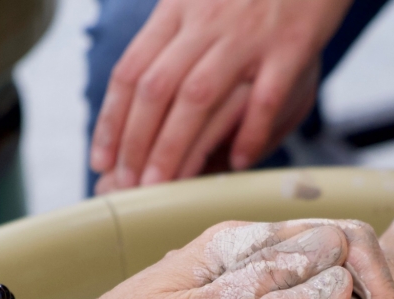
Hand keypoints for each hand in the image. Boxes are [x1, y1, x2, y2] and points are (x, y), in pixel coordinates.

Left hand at [90, 0, 351, 192]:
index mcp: (177, 11)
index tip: (101, 160)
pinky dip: (250, 132)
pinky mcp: (292, 46)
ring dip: (176, 145)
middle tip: (129, 185)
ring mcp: (248, 36)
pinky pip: (266, 97)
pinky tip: (237, 162)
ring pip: (199, 96)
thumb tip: (149, 109)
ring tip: (165, 185)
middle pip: (157, 89)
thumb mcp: (201, 3)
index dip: (112, 120)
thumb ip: (177, 47)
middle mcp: (207, 23)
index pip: (131, 72)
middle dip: (138, 142)